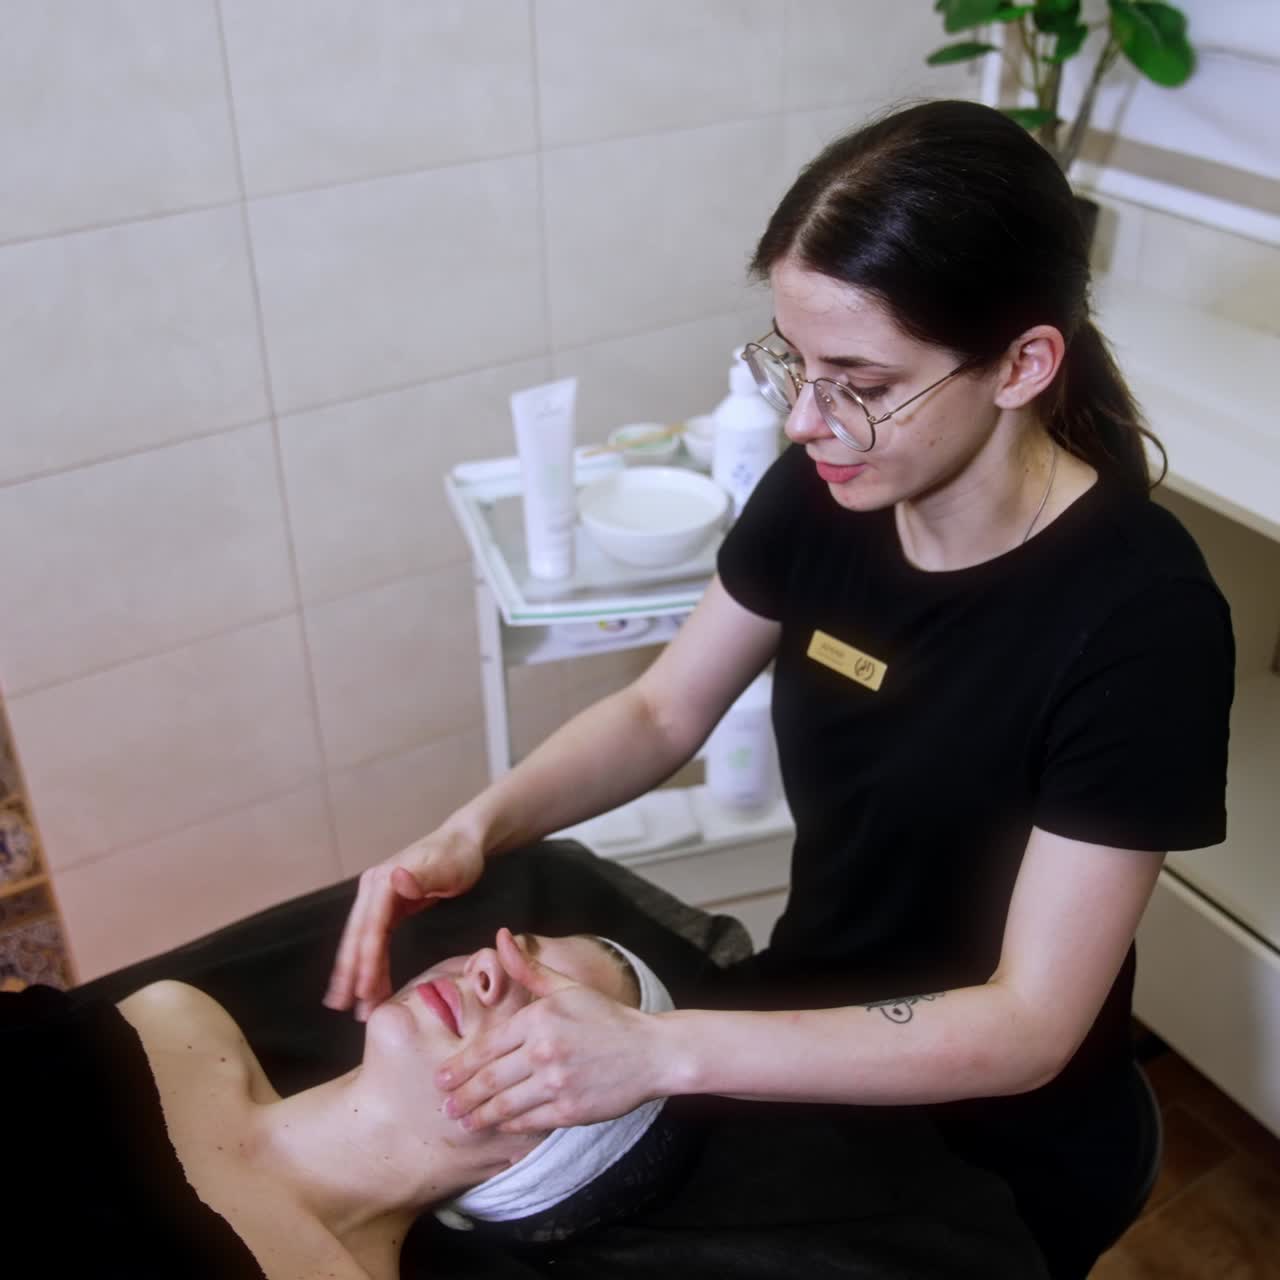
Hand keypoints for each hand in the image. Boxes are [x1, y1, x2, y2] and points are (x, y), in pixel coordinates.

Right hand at [325, 828, 484, 1018]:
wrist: (465, 841)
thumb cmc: (459, 855)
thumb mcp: (447, 867)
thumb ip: (422, 875)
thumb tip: (394, 877)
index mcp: (383, 881)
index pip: (370, 927)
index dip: (365, 960)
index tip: (362, 990)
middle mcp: (373, 889)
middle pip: (357, 936)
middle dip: (349, 973)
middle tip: (343, 1007)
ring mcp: (378, 898)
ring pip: (362, 941)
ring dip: (357, 974)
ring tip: (353, 1008)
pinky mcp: (387, 907)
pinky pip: (375, 940)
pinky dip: (371, 963)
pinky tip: (370, 986)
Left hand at [437, 928, 661, 1132]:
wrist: (650, 1051)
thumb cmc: (606, 1017)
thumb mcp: (567, 987)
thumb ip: (529, 968)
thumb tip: (501, 938)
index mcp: (539, 1018)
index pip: (487, 1047)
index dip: (461, 1066)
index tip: (441, 1078)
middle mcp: (544, 1051)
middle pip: (489, 1079)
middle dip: (463, 1096)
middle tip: (445, 1106)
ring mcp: (557, 1083)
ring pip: (504, 1104)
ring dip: (479, 1116)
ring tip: (463, 1122)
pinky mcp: (570, 1110)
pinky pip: (529, 1120)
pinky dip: (509, 1125)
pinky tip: (498, 1126)